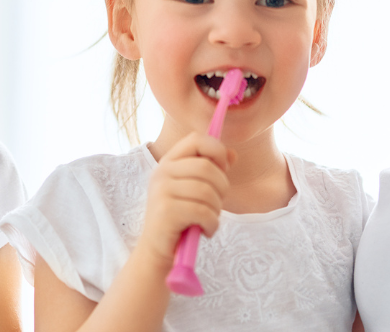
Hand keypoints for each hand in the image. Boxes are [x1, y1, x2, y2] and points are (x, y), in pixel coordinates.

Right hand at [138, 133, 232, 268]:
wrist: (157, 250)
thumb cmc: (180, 218)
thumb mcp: (195, 190)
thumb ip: (212, 170)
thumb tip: (232, 154)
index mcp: (168, 162)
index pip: (196, 140)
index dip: (216, 150)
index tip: (223, 169)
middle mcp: (162, 172)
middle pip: (207, 167)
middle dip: (222, 188)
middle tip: (217, 204)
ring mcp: (161, 191)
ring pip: (207, 191)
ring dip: (216, 209)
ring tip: (209, 220)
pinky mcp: (166, 211)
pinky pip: (204, 212)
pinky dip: (212, 224)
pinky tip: (206, 230)